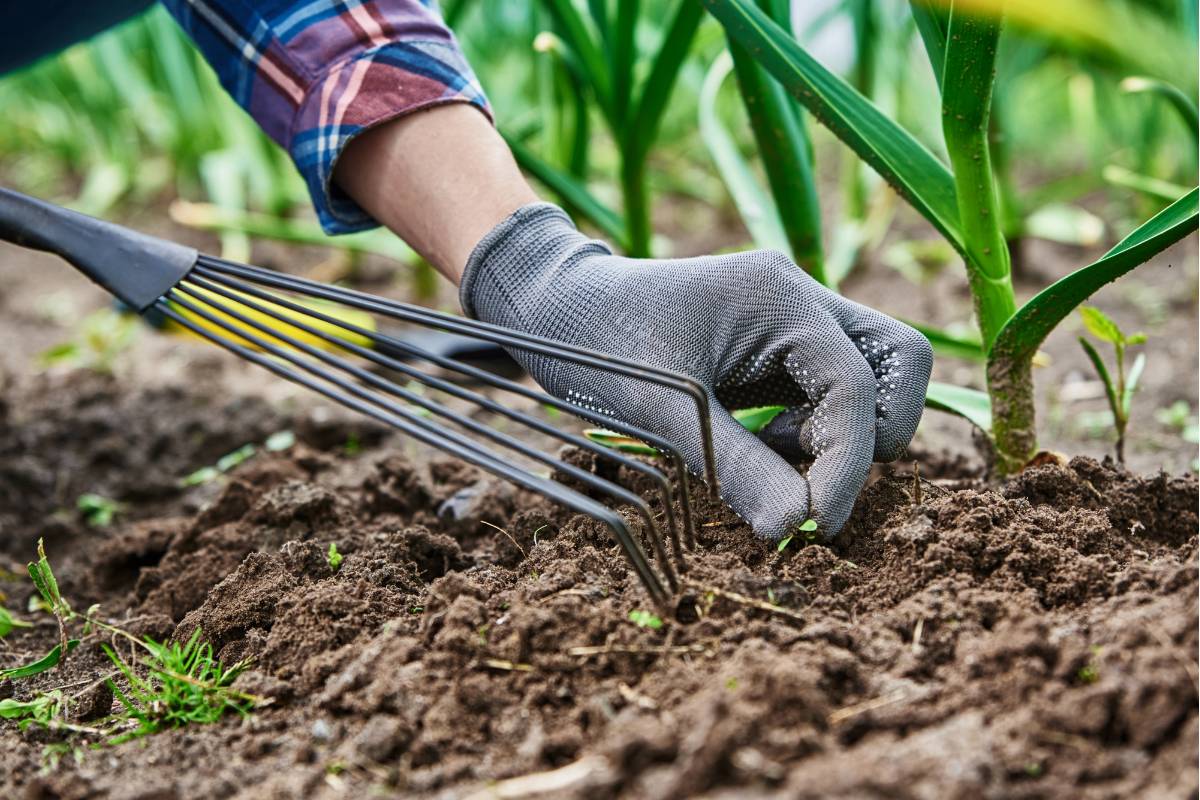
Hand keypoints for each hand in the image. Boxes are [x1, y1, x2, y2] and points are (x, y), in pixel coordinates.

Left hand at [460, 204, 932, 537]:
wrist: (552, 306)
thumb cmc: (597, 343)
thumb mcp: (664, 410)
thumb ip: (736, 467)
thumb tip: (797, 528)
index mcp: (778, 298)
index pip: (855, 388)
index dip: (846, 465)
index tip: (814, 525)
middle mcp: (798, 298)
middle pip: (900, 360)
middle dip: (877, 431)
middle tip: (816, 480)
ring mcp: (791, 318)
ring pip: (873, 374)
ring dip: (845, 432)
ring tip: (775, 461)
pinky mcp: (776, 344)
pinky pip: (830, 388)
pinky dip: (816, 428)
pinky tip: (762, 448)